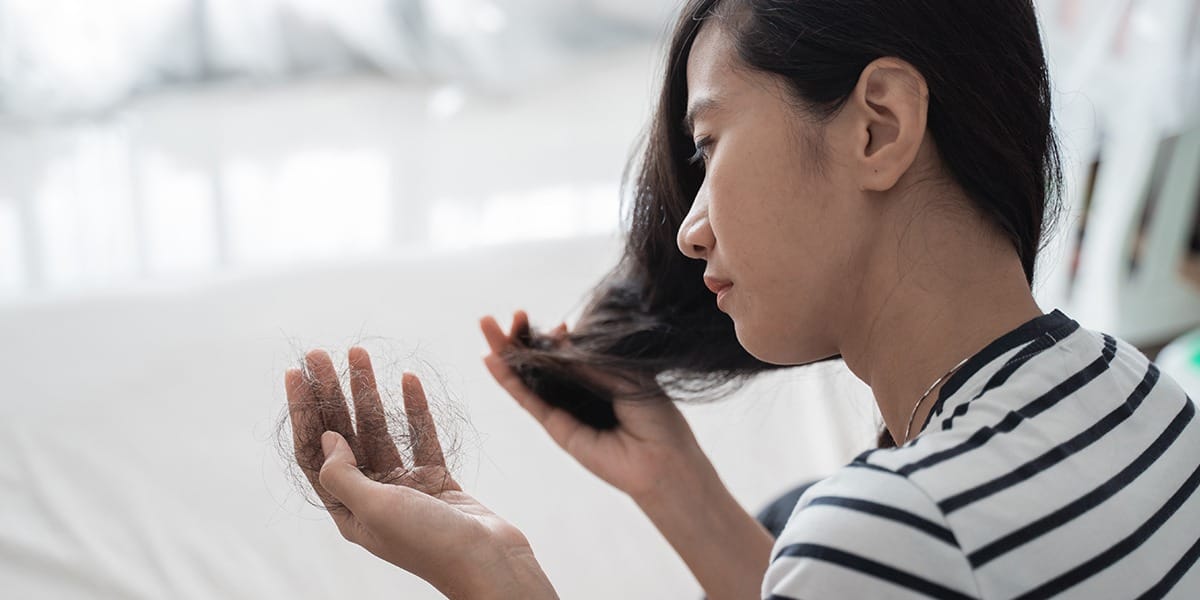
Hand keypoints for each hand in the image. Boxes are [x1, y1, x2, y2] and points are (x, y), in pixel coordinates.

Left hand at [285, 347, 556, 599]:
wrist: (488, 561)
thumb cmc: (429, 542)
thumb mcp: (374, 509)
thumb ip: (344, 474)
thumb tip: (328, 439)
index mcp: (348, 511)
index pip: (314, 453)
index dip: (304, 413)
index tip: (298, 373)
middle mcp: (372, 497)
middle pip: (343, 435)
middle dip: (332, 393)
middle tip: (321, 352)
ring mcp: (405, 487)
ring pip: (380, 430)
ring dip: (369, 392)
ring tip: (360, 354)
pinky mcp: (437, 480)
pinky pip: (420, 437)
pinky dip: (413, 408)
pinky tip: (408, 379)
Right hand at [480, 311, 710, 501]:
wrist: (664, 460)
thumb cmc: (656, 416)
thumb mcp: (627, 375)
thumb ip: (591, 359)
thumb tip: (559, 339)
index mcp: (600, 375)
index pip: (568, 351)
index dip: (556, 337)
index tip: (560, 325)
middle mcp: (579, 391)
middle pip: (542, 360)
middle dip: (521, 337)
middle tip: (506, 317)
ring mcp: (565, 409)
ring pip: (528, 376)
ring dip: (506, 351)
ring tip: (485, 325)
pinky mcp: (556, 428)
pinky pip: (528, 400)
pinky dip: (509, 380)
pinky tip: (491, 360)